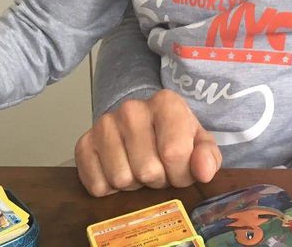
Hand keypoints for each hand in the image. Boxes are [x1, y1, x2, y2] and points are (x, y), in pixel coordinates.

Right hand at [74, 89, 220, 195]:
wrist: (141, 125)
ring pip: (121, 179)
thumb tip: (204, 172)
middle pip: (147, 170)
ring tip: (139, 168)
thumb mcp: (199, 143)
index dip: (181, 173)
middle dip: (158, 180)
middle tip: (159, 169)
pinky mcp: (84, 144)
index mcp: (165, 103)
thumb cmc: (173, 136)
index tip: (181, 169)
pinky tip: (120, 171)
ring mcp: (104, 124)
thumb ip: (208, 157)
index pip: (175, 153)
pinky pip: (97, 186)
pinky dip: (110, 189)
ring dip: (134, 184)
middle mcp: (132, 108)